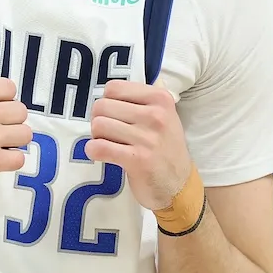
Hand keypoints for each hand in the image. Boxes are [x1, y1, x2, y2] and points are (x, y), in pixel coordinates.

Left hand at [86, 79, 191, 210]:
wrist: (179, 186)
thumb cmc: (165, 147)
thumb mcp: (165, 116)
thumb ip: (142, 98)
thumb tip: (113, 86)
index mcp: (160, 98)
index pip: (113, 88)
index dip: (107, 102)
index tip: (114, 116)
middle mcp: (156, 115)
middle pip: (101, 106)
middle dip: (99, 120)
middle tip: (108, 132)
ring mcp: (148, 138)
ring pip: (98, 125)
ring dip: (96, 136)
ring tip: (107, 143)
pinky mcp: (138, 160)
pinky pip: (99, 147)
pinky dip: (93, 150)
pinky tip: (99, 153)